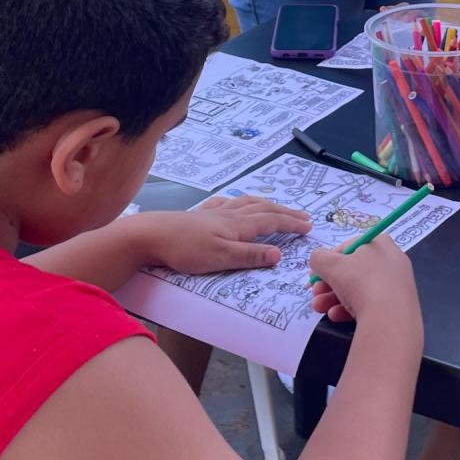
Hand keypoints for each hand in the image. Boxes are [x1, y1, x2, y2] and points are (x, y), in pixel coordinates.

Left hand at [136, 195, 311, 274]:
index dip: (291, 223)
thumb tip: (279, 253)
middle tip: (302, 216)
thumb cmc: (185, 250)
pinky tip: (233, 204)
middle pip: (264, 208)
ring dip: (266, 204)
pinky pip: (226, 204)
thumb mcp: (221, 257)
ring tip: (276, 206)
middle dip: (285, 212)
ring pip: (247, 203)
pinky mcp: (199, 215)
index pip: (272, 221)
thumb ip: (250, 255)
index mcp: (238, 225)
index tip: (308, 226)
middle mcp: (230, 214)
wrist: (150, 235)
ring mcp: (214, 212)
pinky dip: (238, 202)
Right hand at [308, 234, 420, 329]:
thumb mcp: (331, 264)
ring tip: (319, 307)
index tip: (316, 272)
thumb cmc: (361, 281)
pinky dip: (349, 309)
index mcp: (380, 244)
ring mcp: (395, 287)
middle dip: (328, 283)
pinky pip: (369, 305)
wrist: (389, 319)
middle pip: (353, 270)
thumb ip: (319, 258)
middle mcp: (391, 262)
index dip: (330, 259)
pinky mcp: (395, 309)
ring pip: (358, 290)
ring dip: (333, 298)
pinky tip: (335, 316)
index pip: (350, 246)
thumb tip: (318, 260)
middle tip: (314, 293)